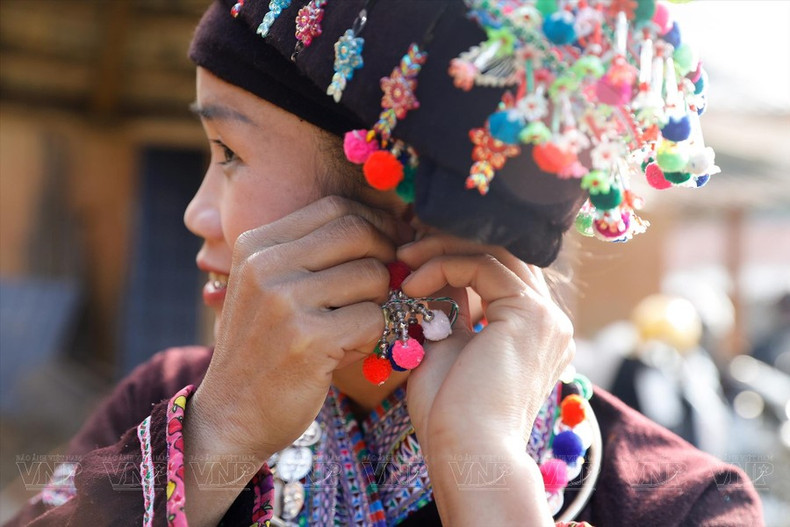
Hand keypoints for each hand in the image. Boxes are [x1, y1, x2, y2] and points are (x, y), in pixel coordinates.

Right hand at [188, 196, 410, 461]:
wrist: (230, 416)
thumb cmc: (263, 350)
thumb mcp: (271, 289)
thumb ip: (315, 256)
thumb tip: (391, 227)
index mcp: (257, 245)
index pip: (335, 208)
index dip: (375, 222)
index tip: (394, 242)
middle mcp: (266, 265)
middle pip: (358, 232)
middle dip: (388, 255)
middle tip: (393, 282)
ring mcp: (285, 300)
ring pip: (373, 275)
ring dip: (378, 303)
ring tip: (353, 327)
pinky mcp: (308, 338)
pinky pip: (373, 319)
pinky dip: (371, 337)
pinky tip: (345, 353)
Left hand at [397, 235, 574, 454]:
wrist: (465, 452)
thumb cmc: (449, 414)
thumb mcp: (445, 348)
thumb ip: (447, 310)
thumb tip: (428, 274)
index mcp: (530, 332)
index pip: (496, 271)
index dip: (453, 256)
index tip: (410, 258)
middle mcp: (547, 320)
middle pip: (500, 254)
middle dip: (449, 244)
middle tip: (406, 246)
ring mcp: (545, 317)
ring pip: (495, 252)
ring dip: (443, 250)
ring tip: (404, 260)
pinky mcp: (530, 314)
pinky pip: (483, 264)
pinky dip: (444, 265)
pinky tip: (414, 285)